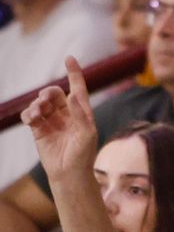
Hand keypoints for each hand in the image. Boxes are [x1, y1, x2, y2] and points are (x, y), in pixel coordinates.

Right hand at [20, 57, 97, 179]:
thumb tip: (73, 95)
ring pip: (40, 103)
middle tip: (45, 100)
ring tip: (37, 113)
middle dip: (48, 93)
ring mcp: (52, 121)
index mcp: (82, 112)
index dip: (74, 73)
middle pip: (54, 93)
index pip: (77, 88)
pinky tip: (31, 119)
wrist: (69, 173)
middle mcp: (67, 114)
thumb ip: (80, 114)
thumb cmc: (83, 154)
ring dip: (37, 104)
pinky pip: (30, 115)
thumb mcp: (87, 134)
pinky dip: (29, 114)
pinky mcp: (39, 130)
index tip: (69, 58)